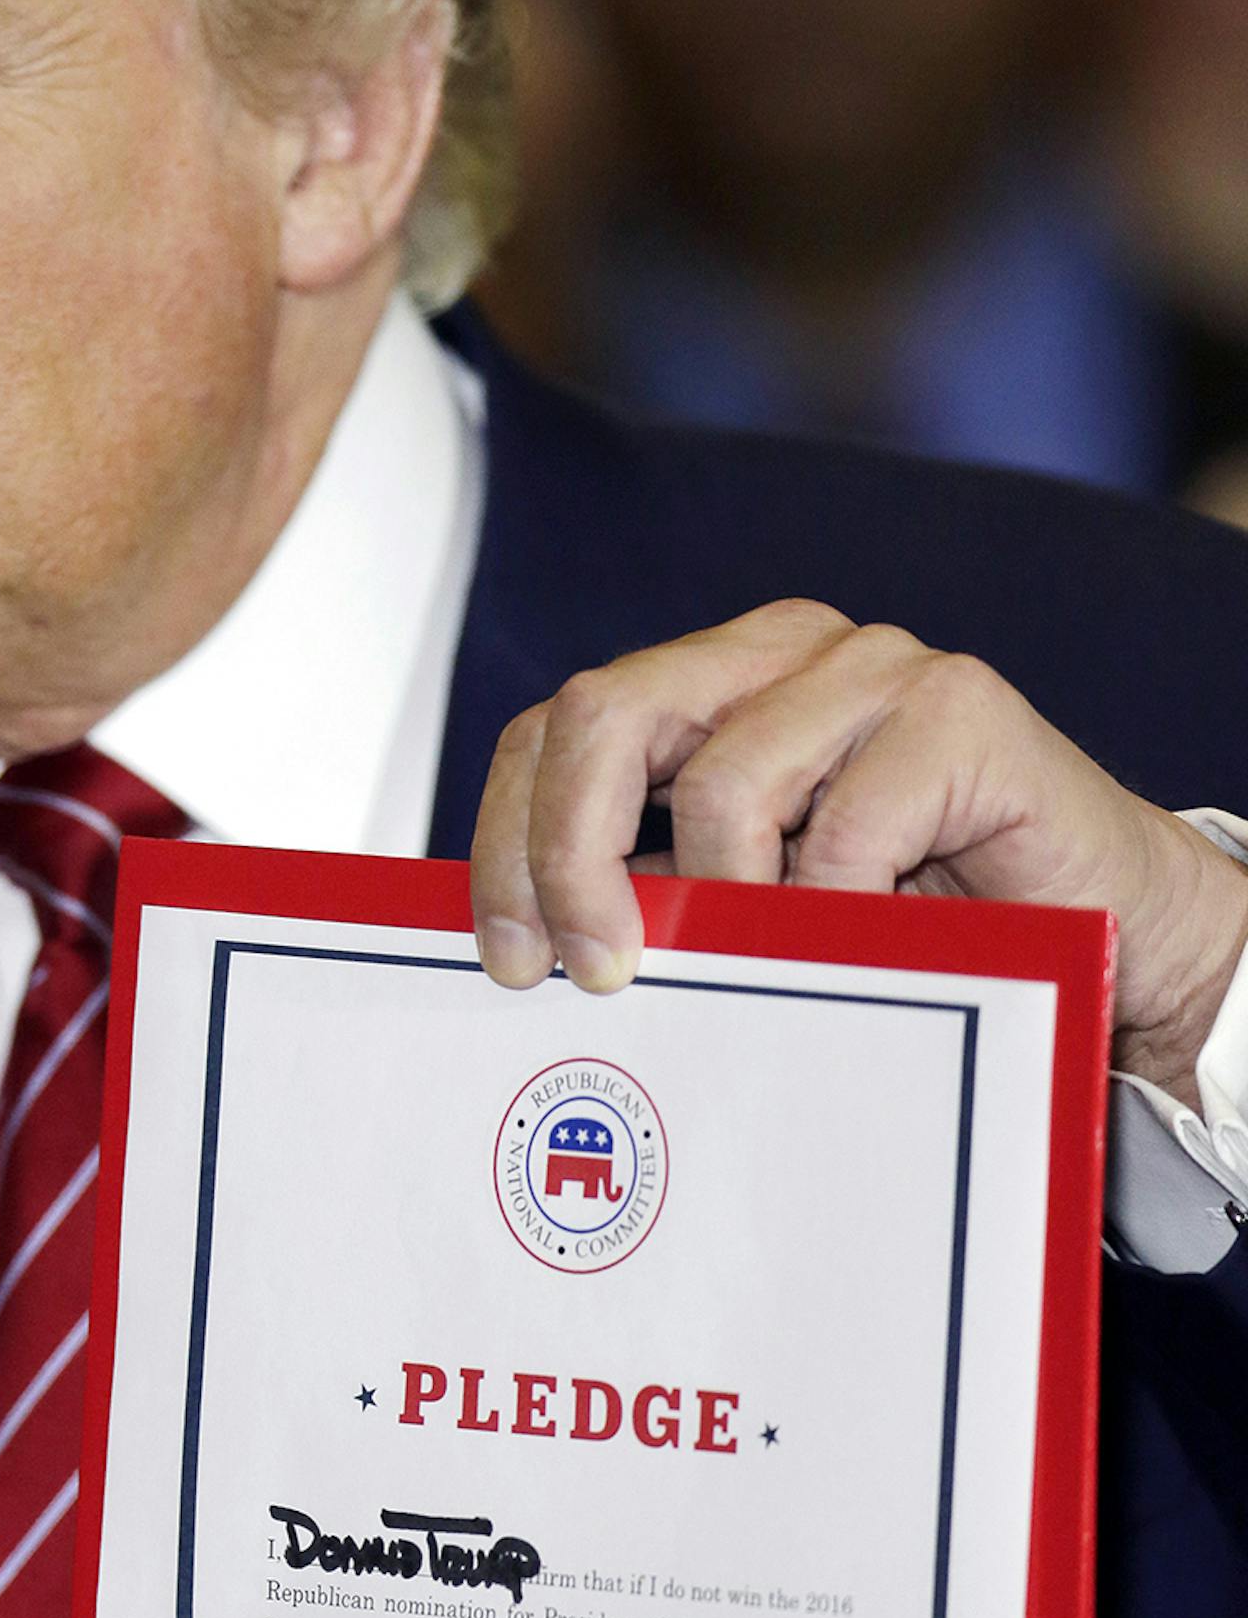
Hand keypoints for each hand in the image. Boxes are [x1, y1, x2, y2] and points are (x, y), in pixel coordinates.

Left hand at [470, 599, 1247, 1102]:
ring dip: (724, 905)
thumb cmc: (912, 917)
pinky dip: (835, 911)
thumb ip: (648, 889)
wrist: (1106, 930)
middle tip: (587, 969)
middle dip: (567, 852)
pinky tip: (863, 945)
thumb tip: (519, 944)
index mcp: (708, 678)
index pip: (557, 727)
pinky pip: (847, 826)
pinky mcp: (958, 707)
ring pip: (720, 778)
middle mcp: (775, 648)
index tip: (512, 955)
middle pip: (602, 714)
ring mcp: (869, 664)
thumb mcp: (744, 900)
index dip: (511, 836)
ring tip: (762, 968)